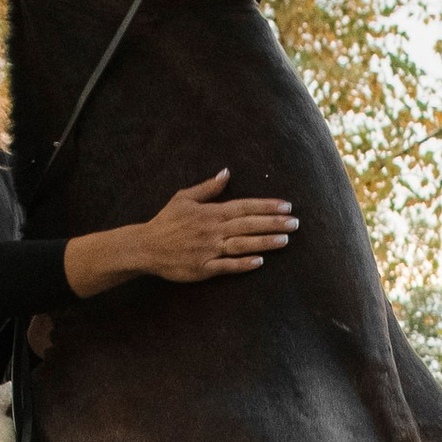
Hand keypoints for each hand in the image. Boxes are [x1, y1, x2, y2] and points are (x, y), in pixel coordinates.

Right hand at [135, 168, 296, 278]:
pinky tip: (260, 262)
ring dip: (265, 242)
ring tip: (285, 240)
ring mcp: (209, 250)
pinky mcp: (203, 268)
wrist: (146, 247)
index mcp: (211, 212)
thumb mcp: (184, 198)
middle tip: (295, 222)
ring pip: (242, 245)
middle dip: (273, 222)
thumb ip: (208, 187)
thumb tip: (226, 172)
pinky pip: (227, 266)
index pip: (244, 207)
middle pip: (248, 224)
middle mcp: (213, 230)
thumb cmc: (166, 221)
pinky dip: (243, 264)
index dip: (267, 206)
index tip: (286, 206)